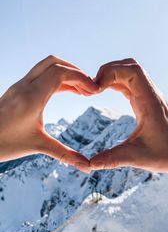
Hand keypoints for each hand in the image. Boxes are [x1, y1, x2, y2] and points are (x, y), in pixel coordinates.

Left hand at [0, 55, 98, 172]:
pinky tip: (67, 90)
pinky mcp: (18, 89)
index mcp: (32, 97)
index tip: (94, 89)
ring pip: (47, 66)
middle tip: (89, 88)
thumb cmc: (4, 144)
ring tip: (81, 90)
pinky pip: (41, 75)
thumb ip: (65, 154)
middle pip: (54, 63)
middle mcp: (25, 86)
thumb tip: (87, 167)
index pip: (60, 73)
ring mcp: (20, 85)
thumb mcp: (38, 146)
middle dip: (75, 72)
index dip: (81, 77)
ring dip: (66, 73)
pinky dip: (56, 78)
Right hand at [90, 58, 167, 176]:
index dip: (111, 73)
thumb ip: (112, 159)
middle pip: (130, 66)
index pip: (133, 72)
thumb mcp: (136, 158)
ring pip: (129, 71)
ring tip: (96, 88)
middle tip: (92, 86)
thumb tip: (90, 164)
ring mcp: (148, 95)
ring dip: (111, 74)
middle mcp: (151, 94)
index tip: (96, 88)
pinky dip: (115, 81)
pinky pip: (129, 82)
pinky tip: (104, 90)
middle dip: (108, 71)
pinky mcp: (145, 99)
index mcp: (150, 102)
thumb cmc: (164, 155)